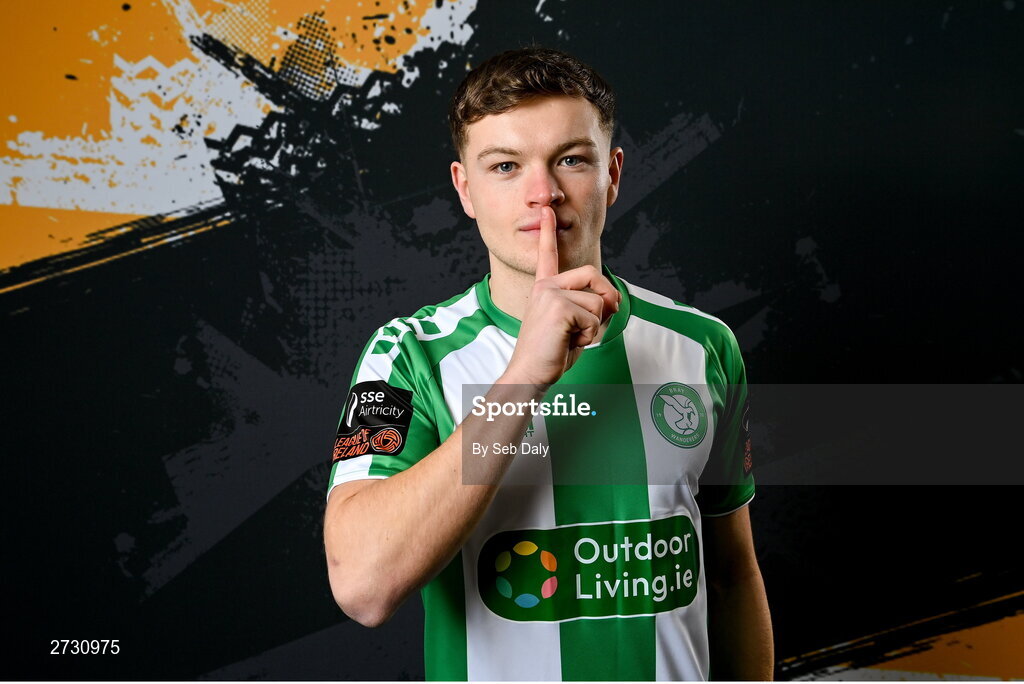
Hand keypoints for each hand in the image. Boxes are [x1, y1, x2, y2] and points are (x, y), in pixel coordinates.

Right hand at [504, 205, 619, 389]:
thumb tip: (614, 298)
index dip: (548, 232)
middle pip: (594, 274)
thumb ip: (591, 307)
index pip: (547, 255)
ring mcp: (551, 295)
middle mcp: (546, 287)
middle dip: (607, 298)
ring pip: (598, 302)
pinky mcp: (558, 307)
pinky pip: (594, 317)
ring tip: (571, 338)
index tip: (547, 211)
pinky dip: (589, 334)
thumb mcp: (574, 325)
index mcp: (544, 288)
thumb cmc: (551, 353)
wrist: (530, 374)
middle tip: (598, 319)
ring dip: (594, 325)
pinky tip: (569, 342)